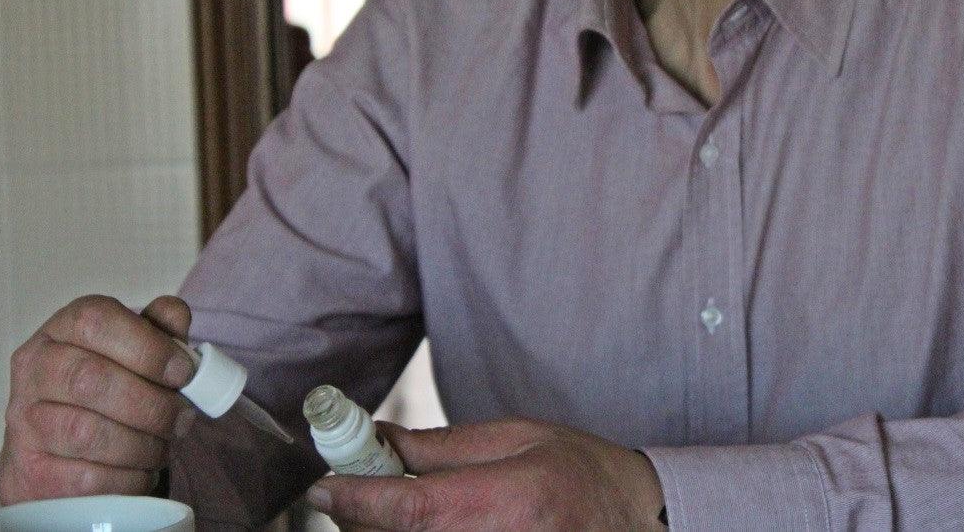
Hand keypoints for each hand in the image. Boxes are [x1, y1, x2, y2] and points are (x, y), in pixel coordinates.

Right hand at [0, 295, 198, 502]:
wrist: (58, 448)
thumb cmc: (109, 387)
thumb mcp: (136, 348)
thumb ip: (159, 329)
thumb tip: (175, 315)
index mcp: (63, 329)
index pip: (97, 322)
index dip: (148, 347)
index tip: (184, 372)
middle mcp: (35, 369)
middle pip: (90, 379)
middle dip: (151, 404)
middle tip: (182, 418)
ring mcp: (24, 422)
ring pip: (86, 433)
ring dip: (141, 445)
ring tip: (163, 447)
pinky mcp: (28, 472)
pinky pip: (84, 479)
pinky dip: (126, 478)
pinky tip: (141, 472)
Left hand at [307, 417, 666, 530]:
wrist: (640, 523)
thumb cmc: (585, 476)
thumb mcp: (520, 439)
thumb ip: (444, 448)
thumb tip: (378, 442)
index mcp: (510, 501)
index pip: (411, 510)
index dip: (356, 499)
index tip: (324, 485)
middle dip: (366, 518)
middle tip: (361, 490)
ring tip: (410, 506)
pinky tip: (432, 524)